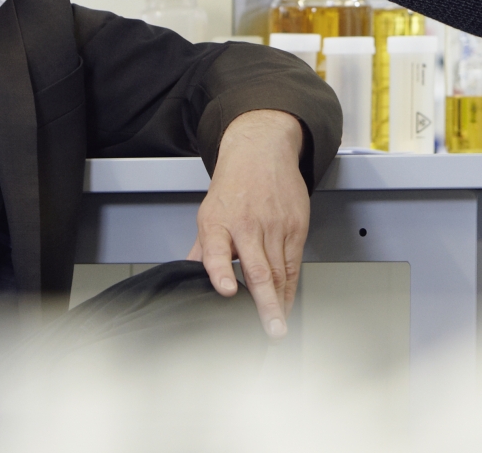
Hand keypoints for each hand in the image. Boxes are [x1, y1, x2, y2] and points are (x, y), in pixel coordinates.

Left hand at [189, 108, 308, 337]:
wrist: (261, 151)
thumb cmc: (233, 184)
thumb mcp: (209, 213)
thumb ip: (203, 250)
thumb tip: (186, 277)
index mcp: (218, 223)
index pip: (217, 250)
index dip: (221, 272)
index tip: (226, 291)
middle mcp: (247, 225)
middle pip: (259, 269)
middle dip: (265, 303)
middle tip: (271, 329)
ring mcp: (274, 225)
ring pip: (280, 271)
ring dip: (280, 302)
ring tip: (278, 327)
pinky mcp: (295, 226)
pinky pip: (294, 263)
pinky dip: (291, 287)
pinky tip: (286, 303)